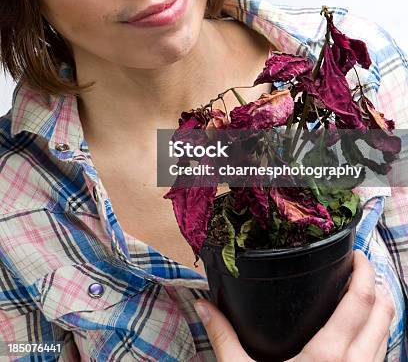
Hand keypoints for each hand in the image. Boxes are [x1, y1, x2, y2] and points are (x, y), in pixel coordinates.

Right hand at [194, 250, 393, 361]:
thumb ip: (223, 337)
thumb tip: (202, 305)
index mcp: (327, 356)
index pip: (359, 302)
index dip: (363, 271)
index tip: (355, 253)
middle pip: (383, 314)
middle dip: (378, 284)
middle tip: (360, 266)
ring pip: (388, 336)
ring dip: (381, 310)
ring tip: (365, 293)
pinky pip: (382, 357)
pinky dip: (379, 337)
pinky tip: (362, 333)